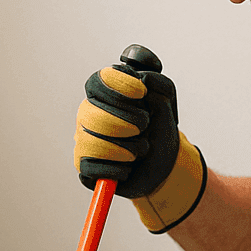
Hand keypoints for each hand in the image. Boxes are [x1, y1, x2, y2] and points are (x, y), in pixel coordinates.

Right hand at [73, 58, 207, 232]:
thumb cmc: (159, 126)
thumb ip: (156, 81)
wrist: (165, 161)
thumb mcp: (166, 98)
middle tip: (145, 125)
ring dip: (126, 148)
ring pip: (90, 142)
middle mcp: (88, 114)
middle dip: (125, 121)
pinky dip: (117, 169)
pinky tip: (129, 167)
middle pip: (90, 113)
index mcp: (103, 93)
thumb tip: (144, 80)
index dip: (118, 85)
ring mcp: (83, 140)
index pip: (97, 82)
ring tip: (142, 149)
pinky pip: (90, 168)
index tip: (142, 92)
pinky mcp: (85, 168)